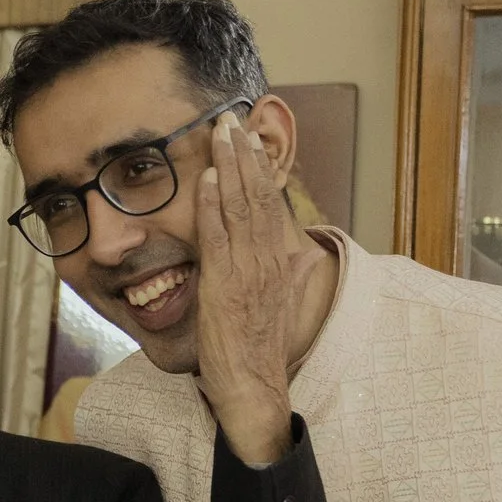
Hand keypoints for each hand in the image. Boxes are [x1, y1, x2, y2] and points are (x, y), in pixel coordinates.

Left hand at [193, 107, 317, 465]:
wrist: (254, 384)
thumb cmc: (258, 346)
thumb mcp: (276, 300)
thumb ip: (283, 271)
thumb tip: (297, 251)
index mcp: (280, 259)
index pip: (269, 202)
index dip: (259, 166)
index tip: (250, 136)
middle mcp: (268, 258)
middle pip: (256, 194)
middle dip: (244, 153)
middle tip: (232, 118)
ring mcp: (248, 270)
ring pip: (239, 207)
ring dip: (228, 166)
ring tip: (220, 133)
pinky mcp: (225, 285)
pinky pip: (217, 237)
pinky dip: (210, 206)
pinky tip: (203, 179)